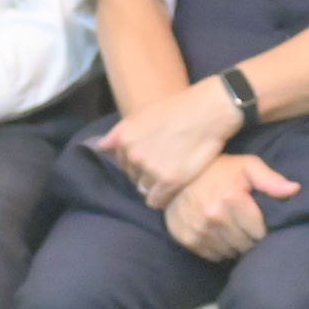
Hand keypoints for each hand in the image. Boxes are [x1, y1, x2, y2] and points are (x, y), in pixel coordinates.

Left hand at [93, 76, 241, 207]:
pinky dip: (163, 198)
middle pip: (132, 178)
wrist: (208, 111)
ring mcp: (149, 170)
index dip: (138, 164)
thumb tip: (101, 148)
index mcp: (124, 140)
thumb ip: (119, 132)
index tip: (153, 159)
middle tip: (165, 167)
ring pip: (143, 190)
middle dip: (145, 175)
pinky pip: (156, 201)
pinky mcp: (168, 182)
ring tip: (170, 177)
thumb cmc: (178, 107)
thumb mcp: (142, 113)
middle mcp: (132, 156)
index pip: (122, 164)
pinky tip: (173, 189)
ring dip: (154, 187)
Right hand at [162, 152, 297, 260]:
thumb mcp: (247, 166)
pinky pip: (212, 255)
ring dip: (234, 245)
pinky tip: (218, 234)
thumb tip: (295, 190)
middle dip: (249, 238)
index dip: (262, 229)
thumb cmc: (219, 170)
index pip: (259, 232)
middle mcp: (214, 216)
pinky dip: (218, 248)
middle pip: (245, 245)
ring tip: (233, 230)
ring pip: (229, 252)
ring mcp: (198, 229)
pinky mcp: (186, 238)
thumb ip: (270, 179)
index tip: (259, 223)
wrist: (178, 174)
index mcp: (231, 198)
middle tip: (246, 227)